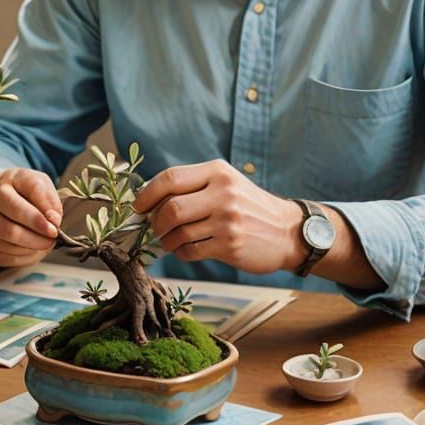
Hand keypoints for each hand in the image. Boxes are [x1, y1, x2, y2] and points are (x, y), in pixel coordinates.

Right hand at [0, 168, 62, 267]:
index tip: (55, 226)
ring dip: (33, 248)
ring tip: (47, 242)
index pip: (16, 205)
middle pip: (10, 229)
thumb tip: (53, 220)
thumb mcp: (38, 182)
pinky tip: (35, 249)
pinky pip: (5, 257)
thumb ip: (48, 198)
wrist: (0, 195)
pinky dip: (25, 256)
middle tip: (53, 237)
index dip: (38, 218)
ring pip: (8, 245)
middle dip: (37, 237)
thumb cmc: (22, 188)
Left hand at [131, 160, 304, 273]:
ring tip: (170, 240)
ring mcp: (227, 220)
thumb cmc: (248, 206)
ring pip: (178, 233)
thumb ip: (193, 186)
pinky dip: (181, 253)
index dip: (147, 194)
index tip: (137, 206)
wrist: (287, 231)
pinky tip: (186, 249)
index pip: (170, 178)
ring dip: (167, 240)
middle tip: (153, 227)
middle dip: (155, 221)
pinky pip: (190, 251)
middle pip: (171, 208)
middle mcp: (223, 193)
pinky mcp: (230, 245)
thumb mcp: (225, 183)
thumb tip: (149, 198)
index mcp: (217, 172)